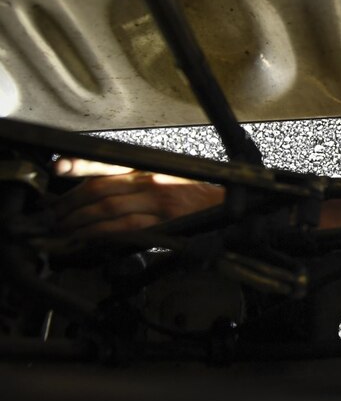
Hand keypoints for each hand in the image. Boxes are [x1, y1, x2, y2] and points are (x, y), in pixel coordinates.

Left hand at [52, 158, 224, 237]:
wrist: (226, 208)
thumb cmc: (196, 194)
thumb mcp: (166, 177)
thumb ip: (136, 180)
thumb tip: (99, 186)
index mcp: (150, 167)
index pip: (108, 162)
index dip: (81, 164)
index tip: (58, 168)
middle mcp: (151, 181)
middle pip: (100, 189)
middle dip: (71, 204)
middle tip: (54, 215)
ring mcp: (157, 203)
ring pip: (108, 210)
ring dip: (81, 222)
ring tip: (64, 230)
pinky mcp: (164, 224)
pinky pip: (125, 229)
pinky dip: (102, 235)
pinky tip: (89, 239)